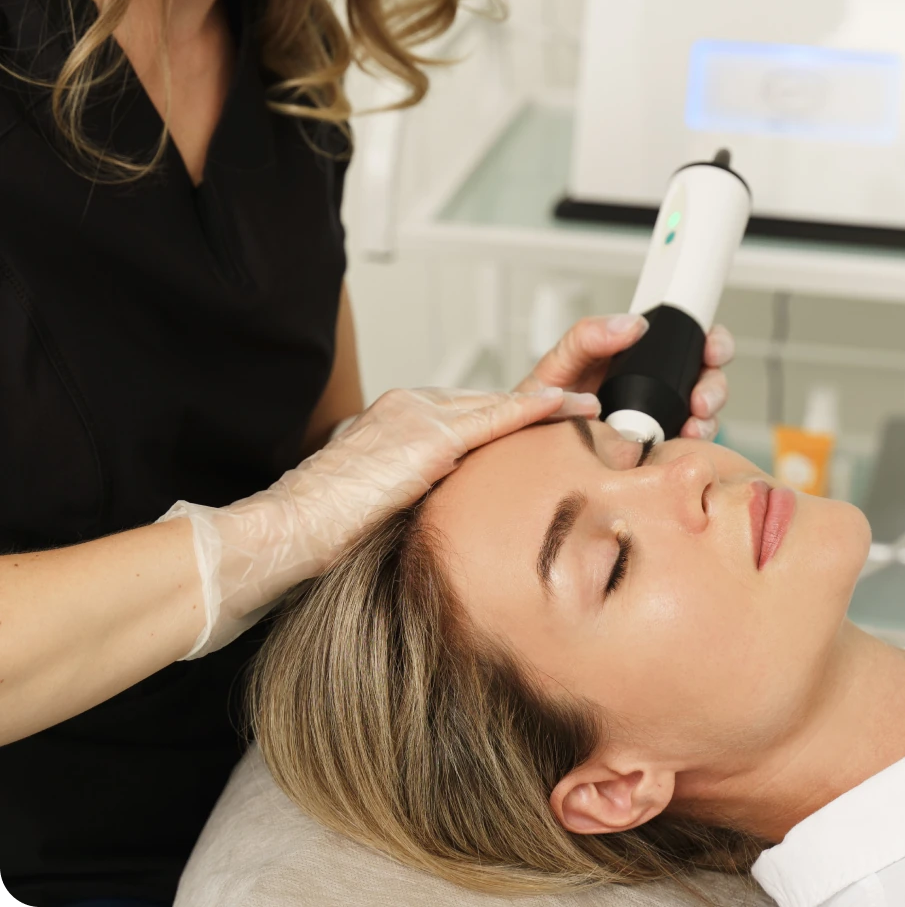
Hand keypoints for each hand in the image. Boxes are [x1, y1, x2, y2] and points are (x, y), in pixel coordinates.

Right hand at [159, 385, 597, 658]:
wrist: (282, 533)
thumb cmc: (312, 534)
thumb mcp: (368, 511)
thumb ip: (404, 504)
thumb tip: (431, 530)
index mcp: (389, 424)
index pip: (459, 414)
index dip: (501, 420)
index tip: (535, 426)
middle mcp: (404, 409)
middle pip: (483, 402)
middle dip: (530, 409)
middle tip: (578, 411)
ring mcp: (415, 416)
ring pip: (495, 405)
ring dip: (546, 408)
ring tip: (590, 409)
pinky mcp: (427, 438)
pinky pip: (494, 419)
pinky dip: (534, 411)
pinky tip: (567, 409)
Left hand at [517, 313, 735, 441]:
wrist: (527, 449)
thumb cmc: (542, 402)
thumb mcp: (560, 361)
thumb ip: (588, 336)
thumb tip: (632, 324)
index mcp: (638, 357)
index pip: (687, 341)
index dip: (711, 342)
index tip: (712, 349)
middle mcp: (656, 386)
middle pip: (706, 378)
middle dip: (714, 386)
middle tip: (701, 400)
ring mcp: (659, 418)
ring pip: (703, 414)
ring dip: (708, 419)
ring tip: (692, 427)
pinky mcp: (655, 448)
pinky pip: (686, 446)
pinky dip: (693, 444)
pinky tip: (681, 445)